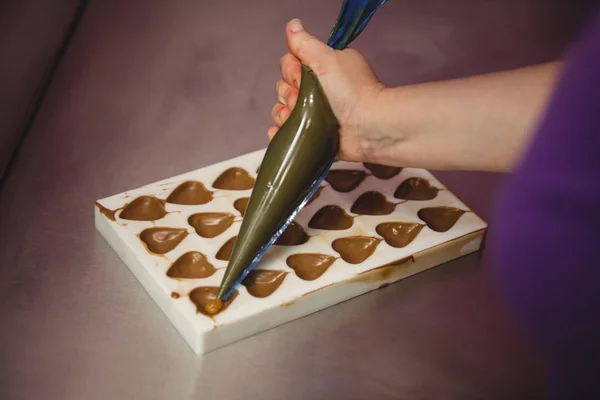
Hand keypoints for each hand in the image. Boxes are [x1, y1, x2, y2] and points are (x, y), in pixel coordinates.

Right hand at [268, 19, 387, 161]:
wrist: (369, 127)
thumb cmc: (353, 92)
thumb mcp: (327, 59)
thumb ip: (305, 43)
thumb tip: (293, 26)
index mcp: (321, 71)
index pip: (290, 65)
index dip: (291, 71)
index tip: (303, 76)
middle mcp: (317, 92)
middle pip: (283, 88)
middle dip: (289, 94)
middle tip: (305, 99)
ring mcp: (313, 114)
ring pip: (281, 110)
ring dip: (284, 114)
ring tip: (302, 118)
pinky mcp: (311, 134)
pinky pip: (286, 133)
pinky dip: (281, 132)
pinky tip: (284, 131)